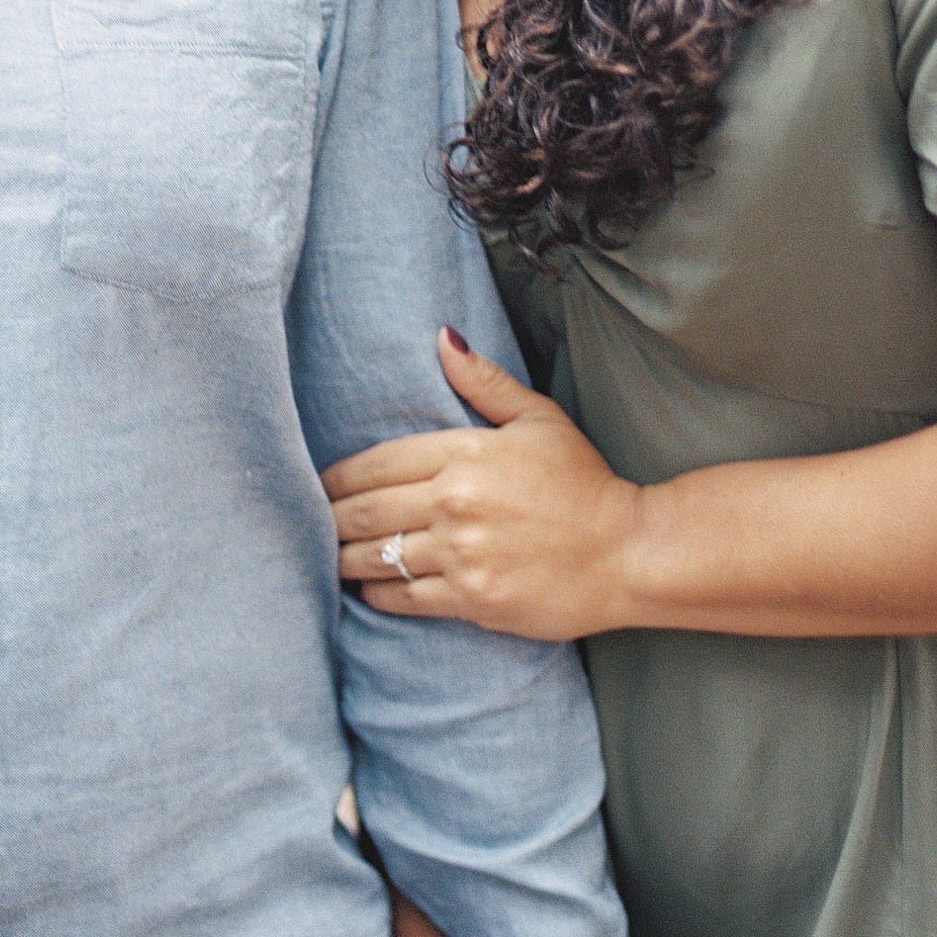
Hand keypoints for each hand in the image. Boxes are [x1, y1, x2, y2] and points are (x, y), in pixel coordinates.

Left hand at [324, 329, 639, 639]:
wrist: (629, 553)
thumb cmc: (584, 482)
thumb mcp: (538, 418)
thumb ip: (483, 381)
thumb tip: (442, 336)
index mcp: (465, 453)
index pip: (377, 463)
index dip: (337, 478)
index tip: (319, 485)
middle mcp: (455, 503)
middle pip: (365, 512)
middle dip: (329, 518)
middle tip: (308, 523)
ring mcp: (462, 554)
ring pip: (377, 557)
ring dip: (344, 558)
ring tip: (328, 556)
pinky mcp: (471, 599)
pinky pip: (403, 597)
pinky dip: (376, 592)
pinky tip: (367, 587)